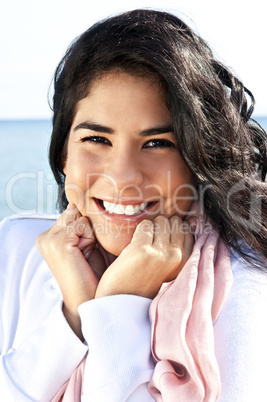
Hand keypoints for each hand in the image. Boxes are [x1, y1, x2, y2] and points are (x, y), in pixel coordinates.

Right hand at [36, 204, 106, 338]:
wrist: (86, 299)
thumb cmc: (90, 274)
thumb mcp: (85, 244)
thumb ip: (80, 225)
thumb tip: (81, 204)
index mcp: (47, 237)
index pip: (72, 212)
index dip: (86, 227)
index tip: (85, 247)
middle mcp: (44, 237)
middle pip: (75, 212)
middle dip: (87, 228)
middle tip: (85, 252)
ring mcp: (49, 239)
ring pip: (80, 217)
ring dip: (90, 233)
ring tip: (85, 254)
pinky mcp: (57, 243)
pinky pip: (82, 225)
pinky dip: (90, 238)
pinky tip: (84, 255)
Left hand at [95, 215, 193, 299]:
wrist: (121, 299)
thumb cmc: (144, 278)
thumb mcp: (169, 264)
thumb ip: (180, 243)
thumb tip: (191, 218)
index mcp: (186, 262)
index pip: (187, 229)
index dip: (171, 232)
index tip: (161, 245)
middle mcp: (176, 257)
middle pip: (175, 221)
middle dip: (161, 227)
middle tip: (151, 245)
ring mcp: (160, 253)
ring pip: (160, 220)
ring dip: (150, 229)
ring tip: (144, 247)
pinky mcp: (142, 250)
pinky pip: (145, 225)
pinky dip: (138, 232)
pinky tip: (135, 247)